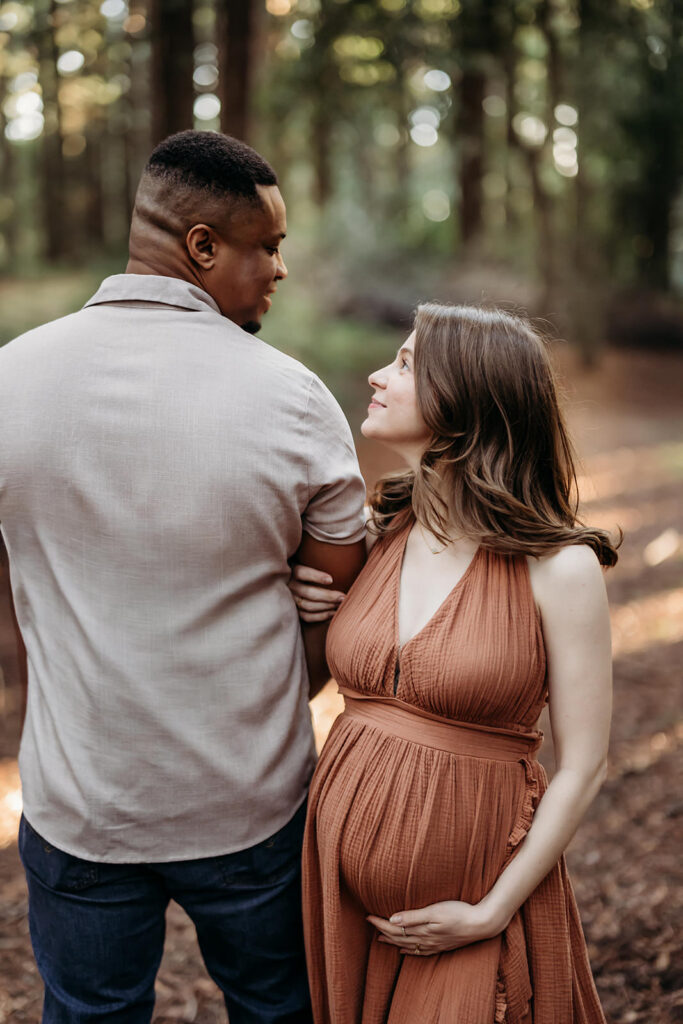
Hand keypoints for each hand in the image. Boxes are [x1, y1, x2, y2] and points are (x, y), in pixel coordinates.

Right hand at [288, 564, 345, 621]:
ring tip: (340, 604)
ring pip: (308, 606)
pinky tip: (334, 613)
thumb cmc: (306, 569)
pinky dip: (322, 616)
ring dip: (327, 606)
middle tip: (343, 597)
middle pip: (308, 593)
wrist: (290, 582)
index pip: (301, 573)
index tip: (331, 580)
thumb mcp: (306, 561)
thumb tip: (341, 557)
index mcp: (291, 571)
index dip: (316, 576)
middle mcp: (289, 586)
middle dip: (328, 596)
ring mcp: (290, 600)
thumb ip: (318, 561)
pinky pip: (307, 617)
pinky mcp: (294, 611)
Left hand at [366, 900, 501, 956]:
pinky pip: (420, 951)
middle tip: (370, 924)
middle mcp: (426, 939)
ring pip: (408, 945)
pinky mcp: (442, 945)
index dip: (380, 923)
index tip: (367, 916)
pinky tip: (404, 950)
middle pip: (399, 937)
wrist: (481, 924)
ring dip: (393, 941)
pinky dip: (409, 950)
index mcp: (422, 930)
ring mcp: (434, 944)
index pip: (395, 928)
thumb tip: (392, 920)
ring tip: (381, 938)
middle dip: (383, 931)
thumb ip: (413, 916)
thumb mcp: (435, 911)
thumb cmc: (459, 912)